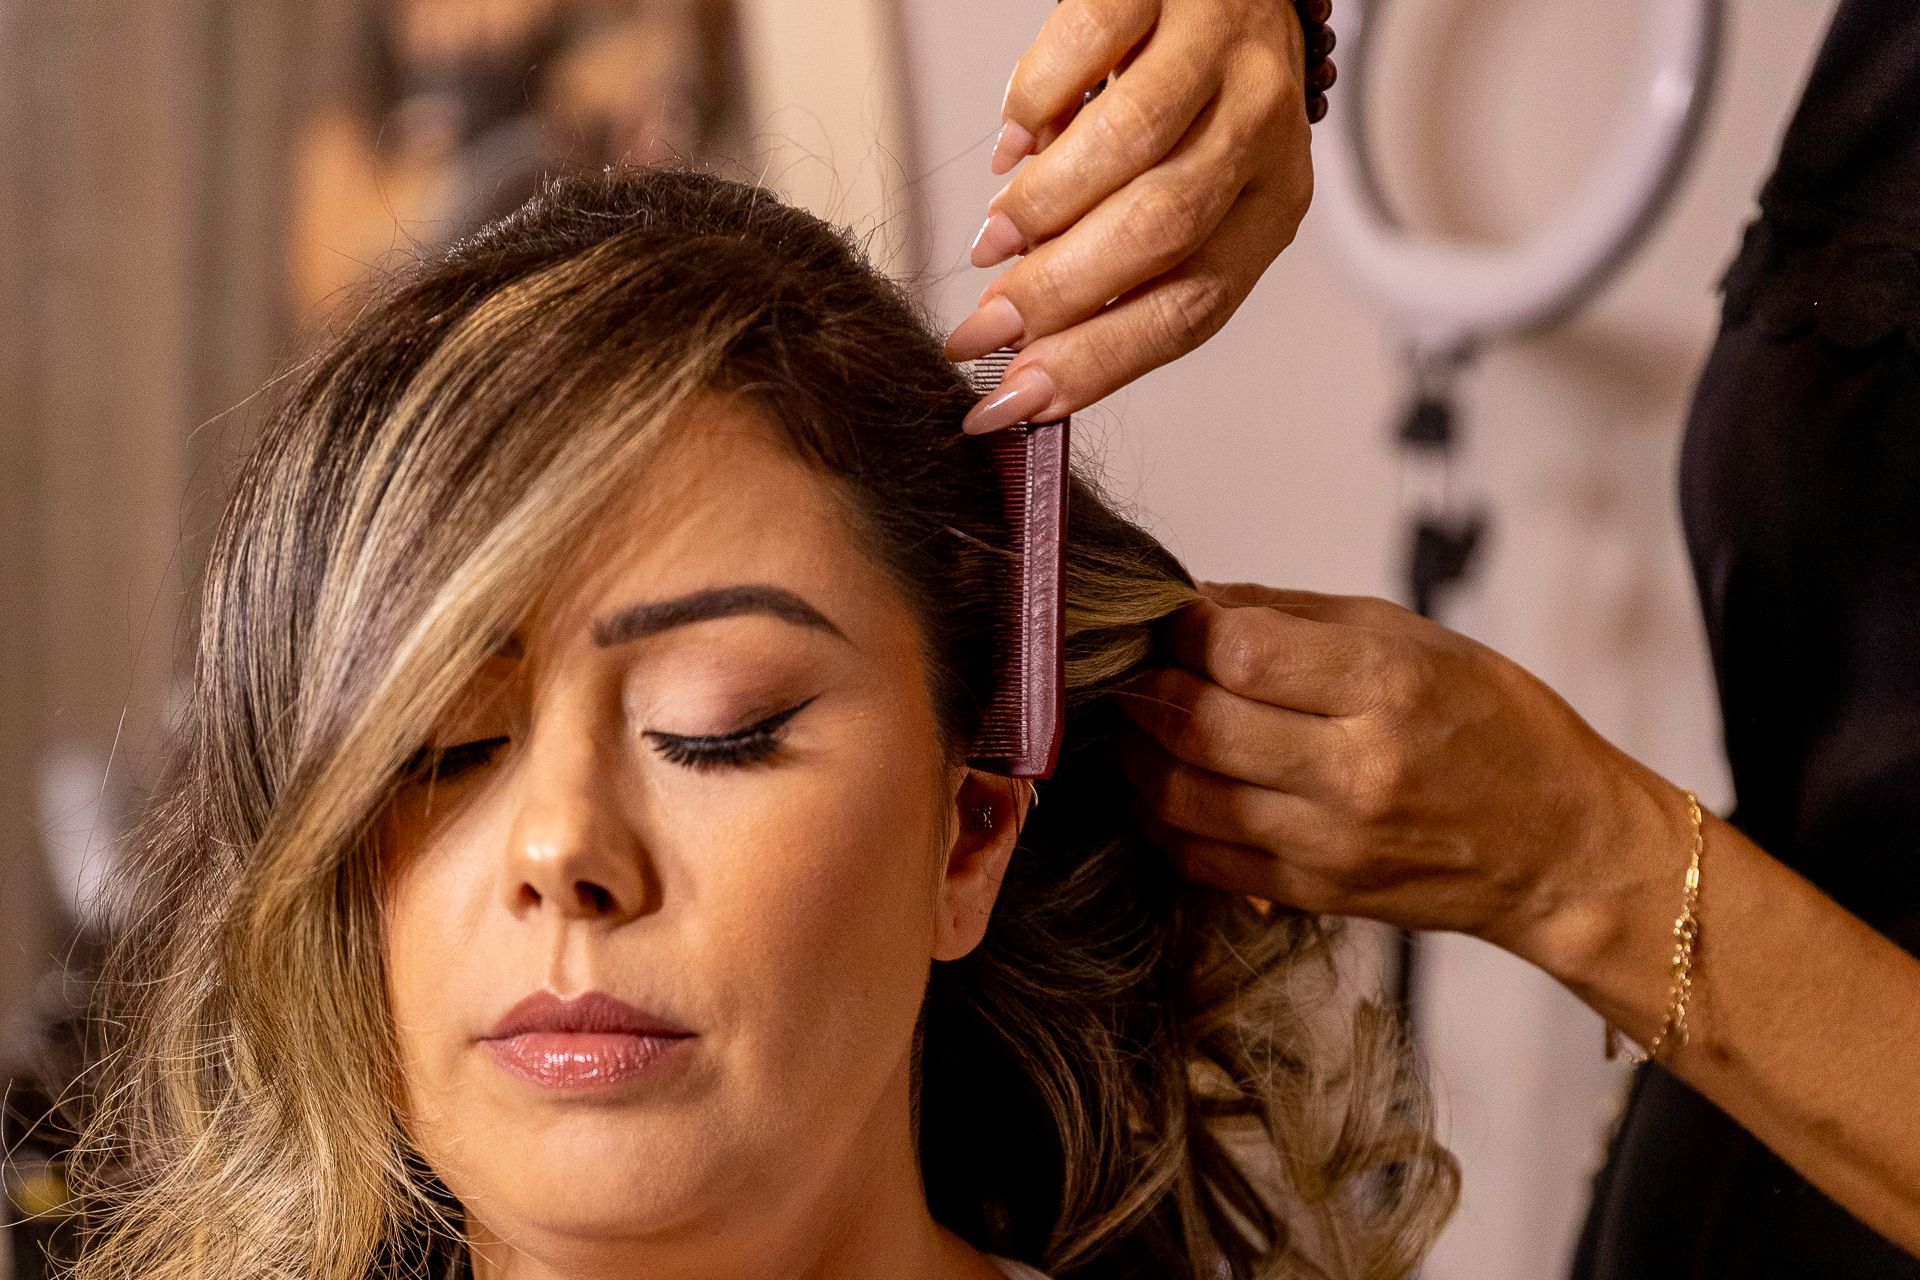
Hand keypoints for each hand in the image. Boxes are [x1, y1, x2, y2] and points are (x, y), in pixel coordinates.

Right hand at [944, 0, 1314, 432]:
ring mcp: (1217, 46)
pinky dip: (1034, 106)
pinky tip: (1015, 146)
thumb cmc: (1203, 96)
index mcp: (1270, 202)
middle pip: (1160, 231)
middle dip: (1056, 294)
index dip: (1093, 363)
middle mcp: (1259, 126)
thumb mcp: (1192, 191)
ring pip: (1128, 144)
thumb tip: (1028, 348)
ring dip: (1041, 207)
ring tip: (995, 239)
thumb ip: (1127, 265)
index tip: (1012, 402)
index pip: (1189, 306)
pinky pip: (1087, 47)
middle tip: (984, 328)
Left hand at [1114, 582, 1695, 972]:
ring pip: (1179, 795)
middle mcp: (1355, 770)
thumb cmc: (1496, 728)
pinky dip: (1160, 817)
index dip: (1180, 627)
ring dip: (1135, 752)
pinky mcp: (1313, 894)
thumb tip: (1192, 602)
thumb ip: (1293, 617)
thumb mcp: (1414, 638)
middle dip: (1143, 684)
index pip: (1238, 651)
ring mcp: (1330, 843)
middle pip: (1195, 722)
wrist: (1562, 850)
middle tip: (1131, 664)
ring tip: (1134, 720)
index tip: (1167, 616)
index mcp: (1386, 687)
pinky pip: (1199, 857)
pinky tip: (1161, 782)